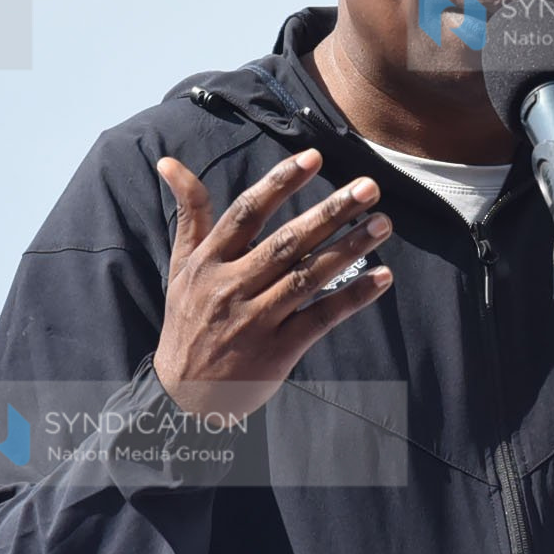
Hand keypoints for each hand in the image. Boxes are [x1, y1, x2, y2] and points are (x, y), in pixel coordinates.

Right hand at [152, 149, 391, 420]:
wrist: (182, 396)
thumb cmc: (188, 320)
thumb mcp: (181, 267)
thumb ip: (189, 215)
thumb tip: (170, 162)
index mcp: (209, 262)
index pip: (247, 213)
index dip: (279, 183)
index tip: (313, 157)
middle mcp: (232, 287)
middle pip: (287, 243)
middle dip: (329, 212)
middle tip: (368, 187)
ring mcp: (256, 320)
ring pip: (308, 277)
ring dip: (349, 249)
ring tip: (382, 223)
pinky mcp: (278, 351)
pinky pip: (320, 318)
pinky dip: (352, 297)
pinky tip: (381, 277)